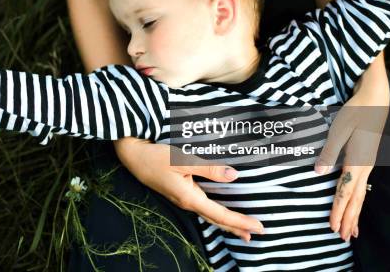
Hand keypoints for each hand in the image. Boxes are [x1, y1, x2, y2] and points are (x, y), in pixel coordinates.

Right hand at [114, 137, 264, 241]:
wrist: (132, 155)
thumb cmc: (155, 156)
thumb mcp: (182, 160)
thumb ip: (208, 168)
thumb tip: (233, 175)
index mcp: (189, 197)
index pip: (220, 214)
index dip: (240, 221)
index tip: (258, 227)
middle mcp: (186, 201)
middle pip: (215, 219)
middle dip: (235, 227)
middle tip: (255, 234)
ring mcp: (181, 197)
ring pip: (209, 213)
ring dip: (226, 221)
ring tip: (241, 227)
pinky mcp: (179, 191)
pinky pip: (202, 206)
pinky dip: (215, 211)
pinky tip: (217, 209)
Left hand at [315, 82, 388, 241]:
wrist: (374, 100)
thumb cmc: (355, 112)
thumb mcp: (338, 130)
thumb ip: (328, 152)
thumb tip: (318, 173)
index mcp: (357, 162)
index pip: (345, 193)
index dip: (338, 211)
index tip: (332, 227)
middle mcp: (365, 167)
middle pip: (356, 200)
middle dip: (348, 220)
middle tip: (342, 239)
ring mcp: (367, 164)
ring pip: (360, 195)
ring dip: (354, 214)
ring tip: (351, 231)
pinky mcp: (366, 159)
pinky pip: (361, 186)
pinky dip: (357, 200)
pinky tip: (355, 205)